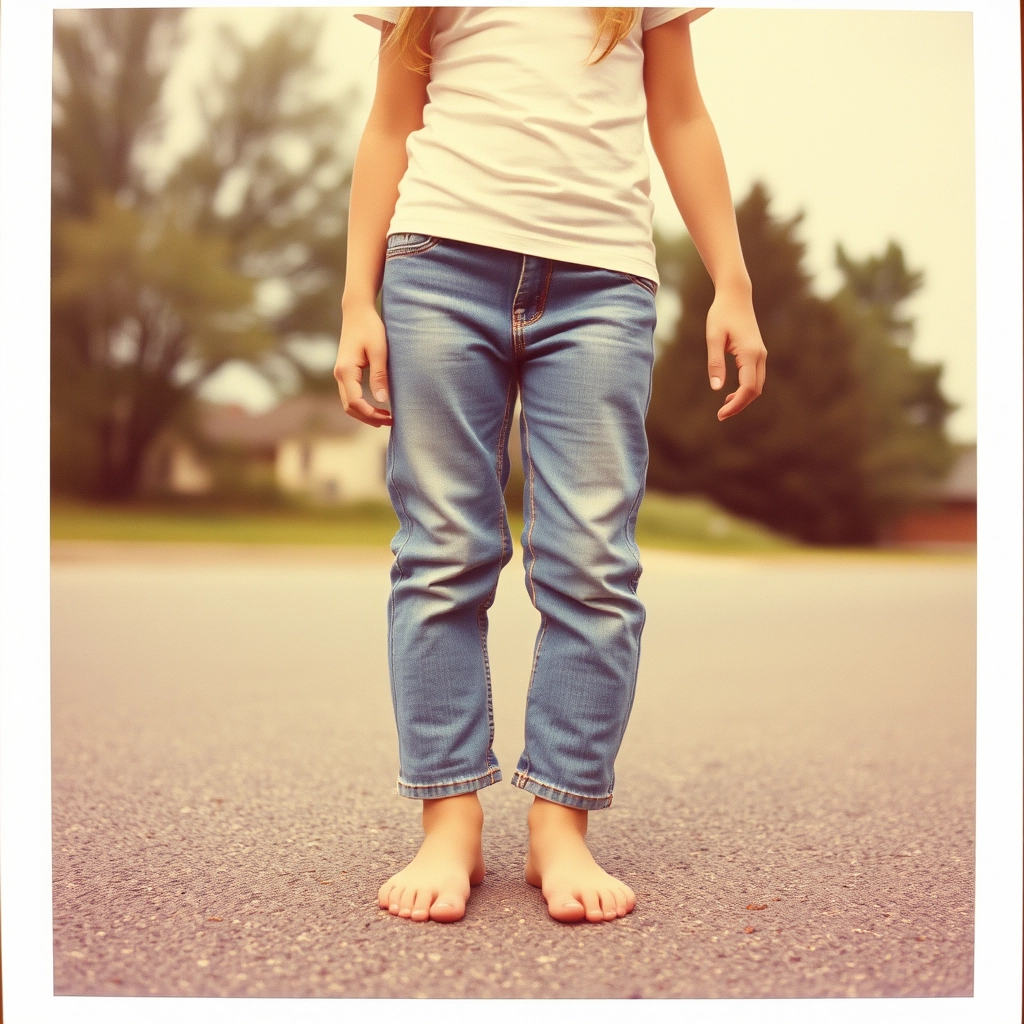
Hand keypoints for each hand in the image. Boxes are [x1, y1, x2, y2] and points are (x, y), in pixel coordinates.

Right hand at [334, 303, 393, 427]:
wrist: (357, 311)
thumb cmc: (370, 328)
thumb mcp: (379, 351)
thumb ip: (380, 375)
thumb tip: (382, 400)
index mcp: (346, 370)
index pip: (355, 402)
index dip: (371, 414)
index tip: (389, 417)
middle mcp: (340, 374)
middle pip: (349, 407)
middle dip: (368, 418)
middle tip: (390, 421)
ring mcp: (340, 373)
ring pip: (348, 403)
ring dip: (364, 413)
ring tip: (385, 416)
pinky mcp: (345, 371)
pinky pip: (350, 394)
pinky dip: (362, 404)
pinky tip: (377, 405)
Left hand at [705, 285, 766, 420]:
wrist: (735, 296)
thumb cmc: (721, 314)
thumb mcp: (713, 338)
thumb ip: (715, 363)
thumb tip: (717, 388)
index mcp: (750, 353)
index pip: (747, 387)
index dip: (736, 404)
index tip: (721, 414)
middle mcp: (760, 355)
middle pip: (755, 390)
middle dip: (740, 405)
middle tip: (721, 415)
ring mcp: (761, 354)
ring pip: (757, 385)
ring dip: (744, 398)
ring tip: (725, 408)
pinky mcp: (758, 353)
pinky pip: (755, 377)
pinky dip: (746, 389)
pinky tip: (731, 394)